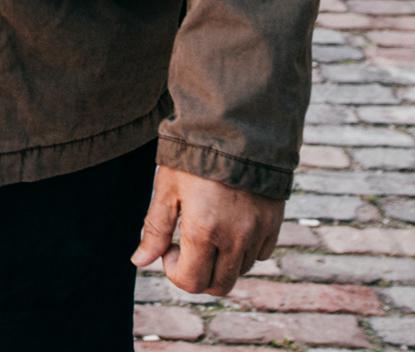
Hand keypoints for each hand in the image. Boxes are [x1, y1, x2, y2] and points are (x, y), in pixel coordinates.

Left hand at [131, 167, 284, 296]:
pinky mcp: (274, 223)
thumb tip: (139, 261)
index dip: (174, 271)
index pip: (191, 281)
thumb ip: (155, 229)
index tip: (171, 246)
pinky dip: (244, 249)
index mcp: (204, 230)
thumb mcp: (167, 188)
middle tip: (188, 246)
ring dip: (221, 262)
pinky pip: (260, 253)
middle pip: (219, 285)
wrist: (237, 128)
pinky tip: (230, 224)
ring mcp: (258, 232)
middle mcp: (235, 238)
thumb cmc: (194, 156)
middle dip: (199, 274)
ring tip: (209, 230)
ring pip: (239, 270)